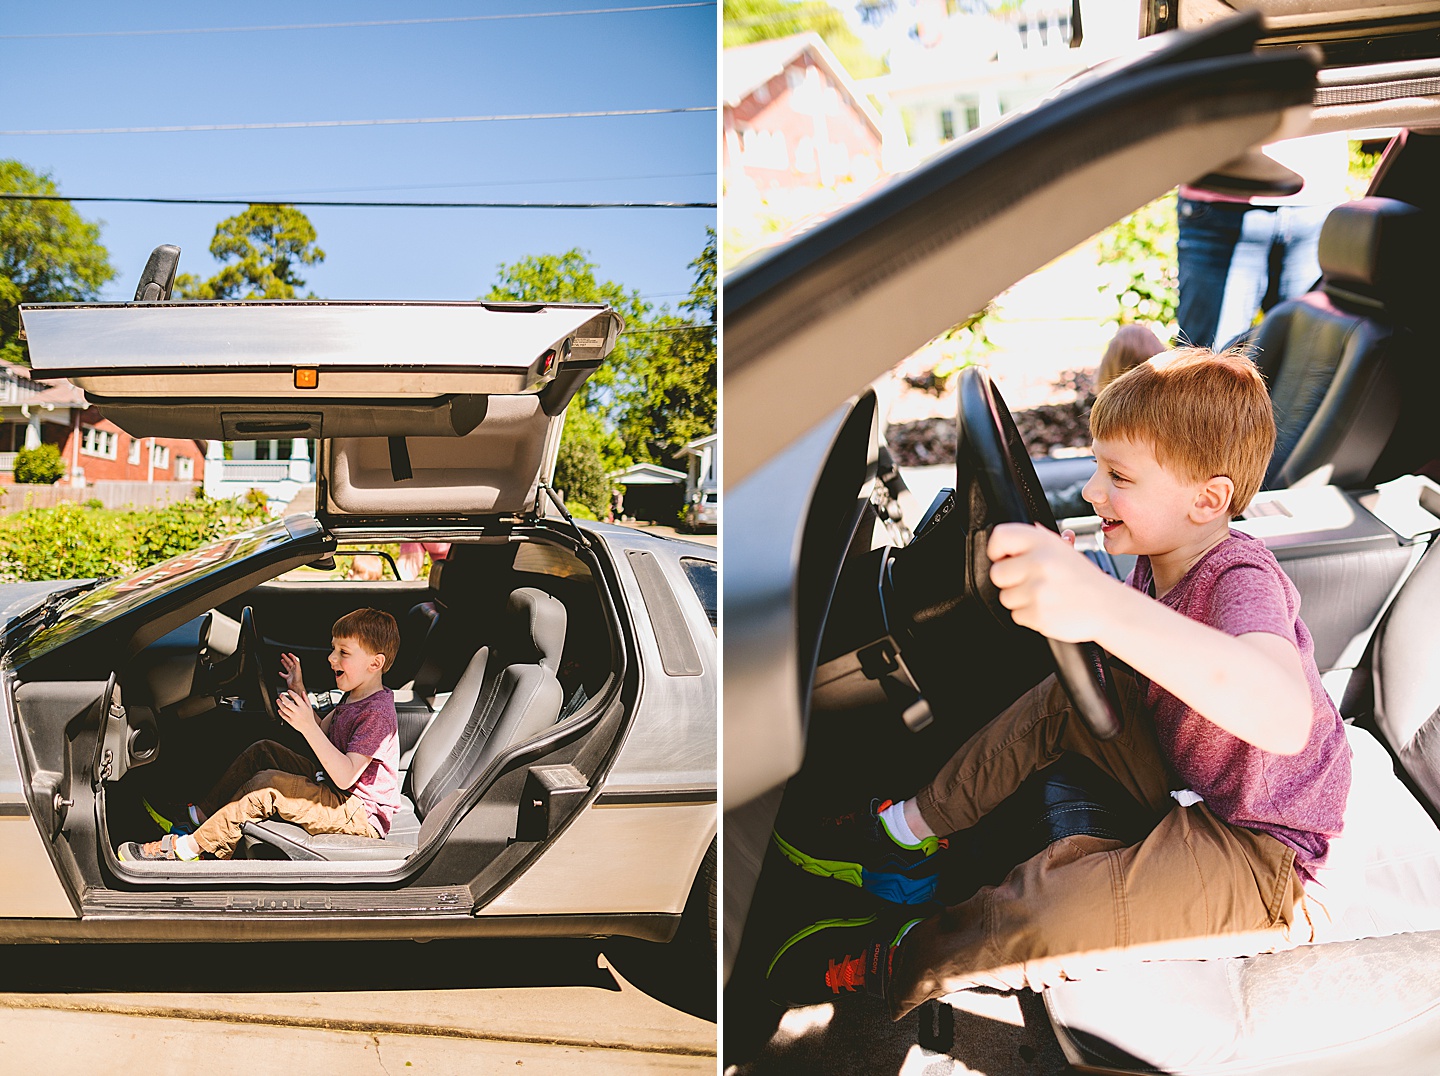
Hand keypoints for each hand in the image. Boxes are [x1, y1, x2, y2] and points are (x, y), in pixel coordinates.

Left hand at [276, 688, 317, 732]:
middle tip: (280, 695)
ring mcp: (294, 717)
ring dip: (280, 704)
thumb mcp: (310, 707)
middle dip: (283, 698)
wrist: (309, 727)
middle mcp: (298, 711)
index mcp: (303, 707)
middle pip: (288, 703)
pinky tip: (279, 709)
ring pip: (284, 709)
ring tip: (278, 701)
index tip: (288, 691)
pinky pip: (284, 716)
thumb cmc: (309, 717)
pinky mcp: (290, 721)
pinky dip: (280, 712)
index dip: (291, 693)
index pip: (296, 697)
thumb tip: (302, 692)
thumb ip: (306, 699)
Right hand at [279, 652, 305, 696]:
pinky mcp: (288, 678)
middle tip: (283, 655)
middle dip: (286, 658)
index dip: (292, 656)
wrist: (296, 686)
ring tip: (281, 660)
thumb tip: (295, 658)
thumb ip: (297, 663)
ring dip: (284, 663)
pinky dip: (281, 673)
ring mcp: (291, 674)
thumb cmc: (298, 679)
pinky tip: (279, 672)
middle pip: (289, 662)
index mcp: (296, 667)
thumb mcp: (298, 670)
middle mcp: (294, 670)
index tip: (289, 653)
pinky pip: (284, 675)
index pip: (294, 660)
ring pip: (287, 667)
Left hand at [987, 523, 1116, 642]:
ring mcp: (1038, 589)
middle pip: (997, 573)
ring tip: (1044, 596)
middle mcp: (1039, 562)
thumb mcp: (1063, 550)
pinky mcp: (1038, 614)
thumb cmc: (1083, 579)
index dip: (996, 550)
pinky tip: (1048, 608)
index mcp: (1043, 542)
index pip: (1000, 537)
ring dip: (1020, 600)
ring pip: (1005, 597)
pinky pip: (1016, 616)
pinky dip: (1029, 616)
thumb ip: (1037, 540)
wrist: (1108, 607)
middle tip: (1030, 582)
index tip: (1003, 558)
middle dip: (1010, 581)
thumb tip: (1011, 535)